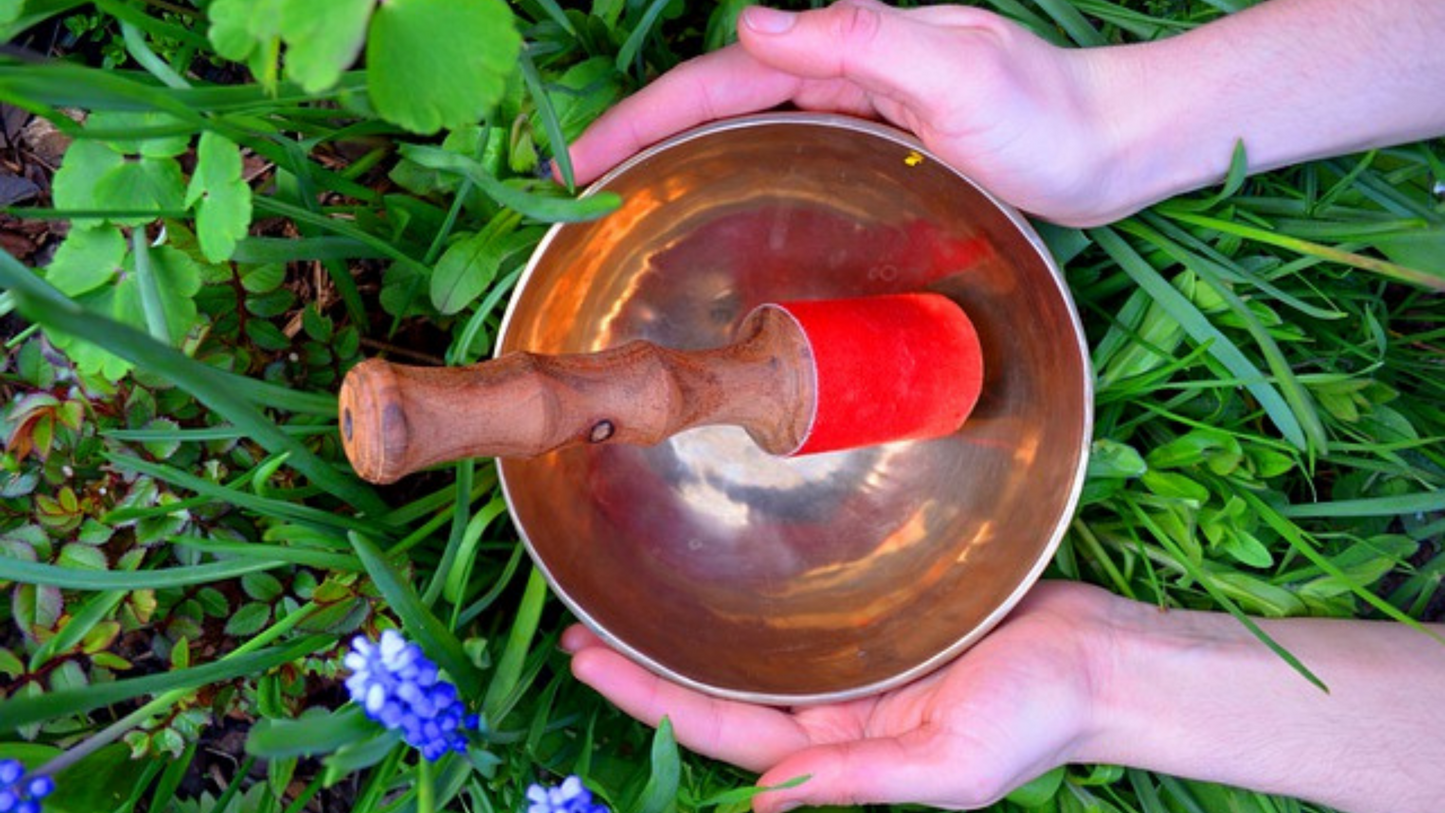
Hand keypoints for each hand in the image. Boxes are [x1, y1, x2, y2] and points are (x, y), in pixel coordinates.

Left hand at [563, 581, 1121, 811]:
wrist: (1100, 657)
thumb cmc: (1036, 716)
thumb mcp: (949, 766)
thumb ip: (857, 781)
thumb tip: (766, 804)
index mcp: (841, 749)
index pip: (722, 731)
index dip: (649, 700)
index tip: (586, 662)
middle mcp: (834, 709)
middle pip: (720, 691)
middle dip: (647, 668)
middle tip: (576, 631)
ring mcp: (854, 663)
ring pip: (752, 650)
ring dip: (686, 632)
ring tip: (619, 603)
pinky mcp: (880, 618)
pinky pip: (800, 611)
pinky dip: (750, 600)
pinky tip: (715, 574)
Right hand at [564, 0, 1132, 226]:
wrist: (1113, 145)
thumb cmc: (1046, 114)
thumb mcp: (955, 70)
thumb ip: (861, 39)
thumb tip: (752, 21)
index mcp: (844, 47)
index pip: (715, 80)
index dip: (641, 118)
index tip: (580, 165)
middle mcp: (841, 70)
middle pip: (714, 101)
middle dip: (640, 136)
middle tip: (579, 193)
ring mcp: (857, 108)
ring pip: (744, 127)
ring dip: (679, 155)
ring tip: (625, 201)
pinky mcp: (878, 145)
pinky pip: (785, 152)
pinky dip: (736, 171)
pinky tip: (723, 203)